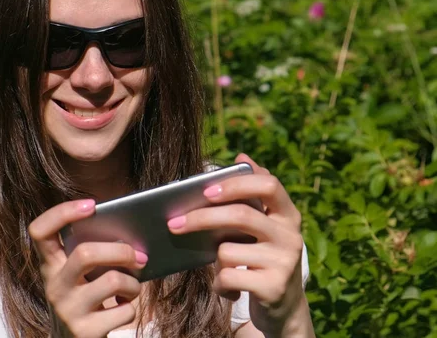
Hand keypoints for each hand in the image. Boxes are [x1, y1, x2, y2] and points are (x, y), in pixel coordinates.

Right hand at [28, 199, 146, 337]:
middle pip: (85, 253)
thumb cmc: (88, 297)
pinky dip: (131, 308)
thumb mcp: (82, 274)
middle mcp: (54, 286)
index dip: (62, 213)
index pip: (40, 231)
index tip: (92, 205)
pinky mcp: (85, 332)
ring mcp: (68, 310)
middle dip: (120, 251)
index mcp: (50, 264)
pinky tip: (122, 309)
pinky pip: (123, 311)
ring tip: (132, 288)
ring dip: (133, 283)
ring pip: (112, 281)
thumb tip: (132, 235)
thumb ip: (94, 252)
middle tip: (139, 256)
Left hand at [167, 154, 307, 334]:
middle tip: (174, 223)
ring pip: (227, 250)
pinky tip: (229, 288)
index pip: (268, 185)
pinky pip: (228, 277)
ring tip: (224, 267)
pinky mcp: (273, 287)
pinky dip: (220, 284)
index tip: (205, 190)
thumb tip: (241, 157)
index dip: (236, 184)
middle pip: (241, 215)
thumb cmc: (262, 257)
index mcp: (288, 214)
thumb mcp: (262, 227)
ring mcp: (285, 262)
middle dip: (201, 218)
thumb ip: (251, 196)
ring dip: (215, 261)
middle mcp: (291, 235)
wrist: (285, 307)